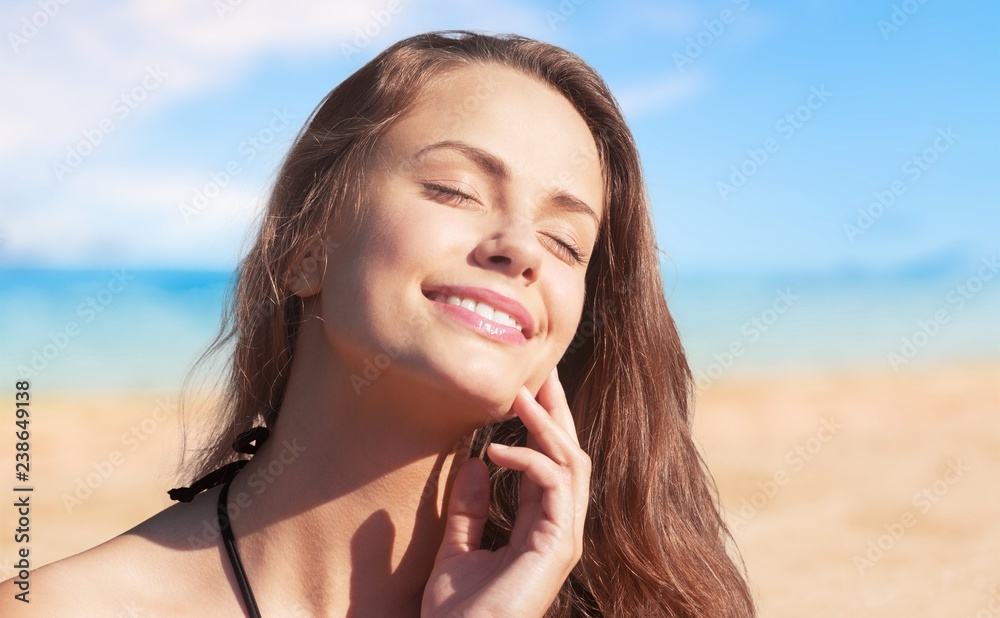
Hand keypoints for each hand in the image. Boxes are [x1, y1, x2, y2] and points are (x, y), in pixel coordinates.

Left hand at [421, 367, 591, 617]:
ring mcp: (562, 537)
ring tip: (520, 394)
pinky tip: (496, 447)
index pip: (550, 464)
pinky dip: (530, 458)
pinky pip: (554, 484)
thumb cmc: (458, 615)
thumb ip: (467, 509)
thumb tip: (473, 463)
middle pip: (570, 454)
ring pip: (571, 462)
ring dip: (547, 424)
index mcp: (539, 528)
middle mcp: (558, 529)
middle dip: (556, 412)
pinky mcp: (558, 545)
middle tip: (540, 372)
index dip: (539, 426)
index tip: (523, 390)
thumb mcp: (456, 550)